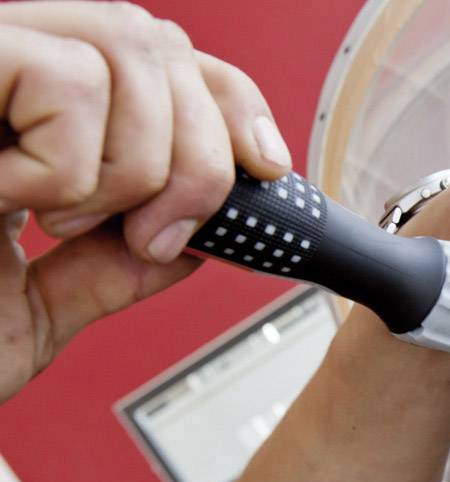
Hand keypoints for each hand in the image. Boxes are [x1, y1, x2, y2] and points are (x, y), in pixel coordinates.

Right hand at [0, 1, 289, 402]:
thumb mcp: (29, 312)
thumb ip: (106, 273)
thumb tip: (192, 242)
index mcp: (15, 120)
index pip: (156, 56)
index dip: (229, 102)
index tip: (264, 170)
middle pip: (157, 41)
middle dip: (200, 154)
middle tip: (154, 234)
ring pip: (127, 51)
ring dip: (132, 170)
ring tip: (58, 224)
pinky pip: (63, 79)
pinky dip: (67, 166)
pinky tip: (8, 202)